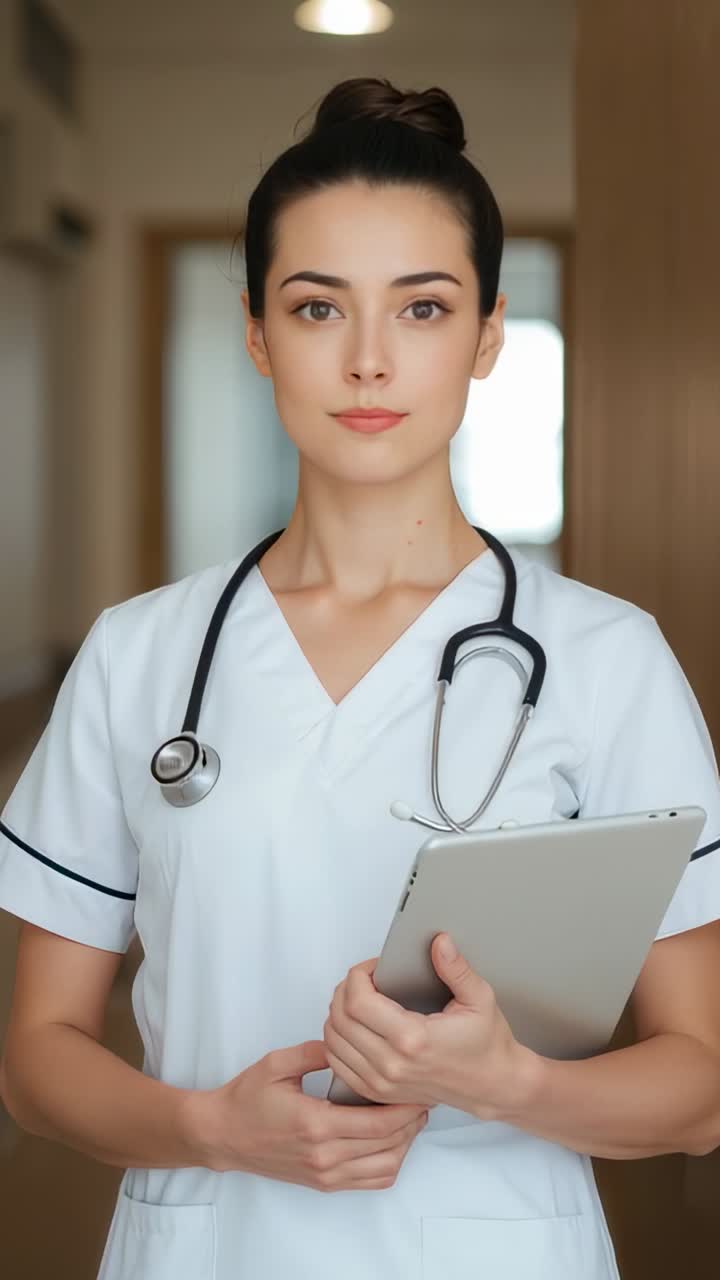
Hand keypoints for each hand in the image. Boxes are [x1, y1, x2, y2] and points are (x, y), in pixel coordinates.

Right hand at [187, 1040, 428, 1190]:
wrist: (222, 1134)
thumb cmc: (247, 1098)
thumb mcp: (279, 1063)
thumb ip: (318, 1051)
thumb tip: (350, 1042)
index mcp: (316, 1124)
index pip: (379, 1123)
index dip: (407, 1108)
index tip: (420, 1088)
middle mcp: (324, 1156)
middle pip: (389, 1145)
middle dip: (413, 1122)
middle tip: (423, 1097)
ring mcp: (325, 1174)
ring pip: (385, 1168)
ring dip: (405, 1145)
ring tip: (411, 1118)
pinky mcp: (323, 1183)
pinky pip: (370, 1182)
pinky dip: (389, 1164)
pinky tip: (391, 1141)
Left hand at [323, 933, 534, 1119]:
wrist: (492, 1085)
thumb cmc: (486, 1046)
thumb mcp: (480, 999)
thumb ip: (456, 968)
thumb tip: (440, 943)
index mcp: (414, 1039)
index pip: (358, 1002)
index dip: (357, 976)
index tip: (371, 968)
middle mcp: (392, 1064)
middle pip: (340, 1019)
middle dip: (345, 989)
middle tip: (363, 979)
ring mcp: (382, 1082)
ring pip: (333, 1041)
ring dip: (337, 1014)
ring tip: (358, 1000)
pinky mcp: (378, 1092)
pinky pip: (338, 1063)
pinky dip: (336, 1040)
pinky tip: (352, 1026)